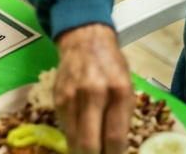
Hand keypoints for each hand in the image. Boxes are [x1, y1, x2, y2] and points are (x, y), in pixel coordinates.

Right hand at [54, 23, 134, 153]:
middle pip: (89, 143)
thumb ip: (123, 117)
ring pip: (73, 139)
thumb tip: (116, 147)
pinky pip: (65, 127)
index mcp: (118, 91)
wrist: (85, 41)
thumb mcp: (127, 88)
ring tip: (89, 150)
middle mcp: (94, 94)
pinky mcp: (58, 98)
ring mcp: (72, 96)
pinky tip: (81, 134)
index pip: (114, 136)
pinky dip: (74, 136)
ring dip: (82, 151)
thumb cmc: (111, 66)